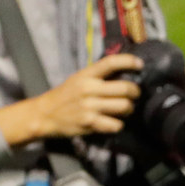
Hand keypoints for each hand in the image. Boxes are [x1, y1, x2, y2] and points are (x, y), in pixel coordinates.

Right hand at [26, 54, 143, 138]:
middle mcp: (88, 89)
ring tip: (124, 109)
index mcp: (86, 75)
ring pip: (125, 107)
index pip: (110, 63)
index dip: (128, 61)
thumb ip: (97, 77)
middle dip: (135, 92)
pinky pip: (116, 124)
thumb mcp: (78, 79)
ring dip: (129, 109)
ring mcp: (89, 106)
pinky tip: (112, 122)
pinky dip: (118, 125)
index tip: (139, 64)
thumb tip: (124, 73)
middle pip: (125, 88)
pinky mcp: (90, 123)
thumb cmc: (65, 96)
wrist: (45, 115)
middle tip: (134, 95)